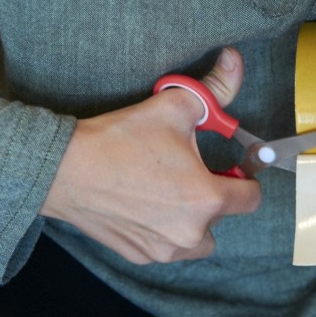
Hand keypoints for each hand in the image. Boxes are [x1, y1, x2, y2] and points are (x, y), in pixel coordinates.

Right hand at [40, 47, 261, 262]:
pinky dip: (166, 230)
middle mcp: (190, 233)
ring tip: (171, 192)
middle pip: (224, 217)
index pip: (252, 198)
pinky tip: (146, 205)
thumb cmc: (120, 139)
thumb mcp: (175, 105)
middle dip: (215, 196)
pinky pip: (169, 247)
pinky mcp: (140, 256)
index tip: (230, 168)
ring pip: (199, 238)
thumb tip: (236, 61)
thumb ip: (216, 89)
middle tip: (190, 172)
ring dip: (194, 219)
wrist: (63, 168)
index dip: (245, 178)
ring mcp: (164, 250)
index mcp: (207, 199)